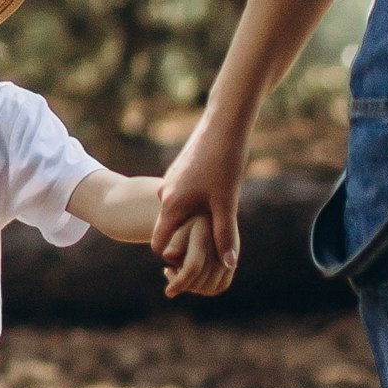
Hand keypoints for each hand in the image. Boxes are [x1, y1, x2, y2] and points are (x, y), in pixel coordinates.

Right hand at [152, 121, 244, 300]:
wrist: (223, 123)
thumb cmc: (224, 163)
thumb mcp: (226, 203)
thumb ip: (225, 235)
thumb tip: (228, 264)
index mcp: (171, 205)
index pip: (159, 243)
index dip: (174, 257)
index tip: (193, 260)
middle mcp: (166, 193)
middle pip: (169, 228)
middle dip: (185, 239)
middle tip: (212, 243)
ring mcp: (172, 180)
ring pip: (178, 210)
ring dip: (193, 219)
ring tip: (217, 219)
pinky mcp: (181, 170)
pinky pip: (183, 195)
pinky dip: (195, 203)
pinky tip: (217, 196)